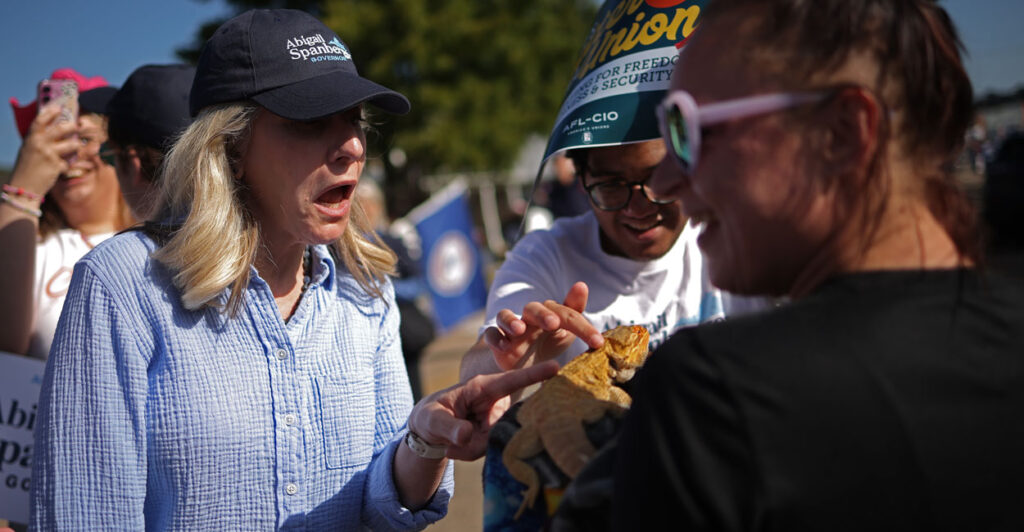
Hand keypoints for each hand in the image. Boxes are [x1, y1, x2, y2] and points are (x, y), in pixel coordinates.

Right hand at [9, 104, 80, 196]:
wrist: (23, 187)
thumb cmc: (26, 167)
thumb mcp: (28, 149)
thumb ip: (38, 139)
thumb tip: (53, 128)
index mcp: (31, 138)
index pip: (41, 119)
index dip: (51, 112)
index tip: (60, 108)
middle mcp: (40, 144)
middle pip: (62, 129)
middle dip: (72, 126)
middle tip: (76, 126)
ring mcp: (49, 155)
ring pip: (72, 144)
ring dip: (76, 146)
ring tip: (75, 147)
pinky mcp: (57, 166)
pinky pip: (70, 161)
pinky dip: (69, 163)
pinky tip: (62, 166)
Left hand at [408, 361, 558, 460]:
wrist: (430, 430)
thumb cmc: (431, 416)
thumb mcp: (432, 420)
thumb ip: (448, 427)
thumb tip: (466, 434)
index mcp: (481, 387)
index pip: (511, 380)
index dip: (534, 374)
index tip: (556, 367)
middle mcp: (496, 402)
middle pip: (505, 422)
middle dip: (481, 437)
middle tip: (454, 440)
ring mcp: (499, 419)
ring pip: (498, 440)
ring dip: (473, 447)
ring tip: (452, 443)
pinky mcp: (499, 434)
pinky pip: (493, 449)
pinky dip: (472, 452)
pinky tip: (458, 447)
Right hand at [483, 281, 603, 370]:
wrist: (526, 363)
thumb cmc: (549, 341)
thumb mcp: (566, 331)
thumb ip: (575, 311)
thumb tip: (582, 284)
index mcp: (551, 313)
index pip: (568, 314)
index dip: (583, 327)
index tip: (598, 343)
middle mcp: (530, 317)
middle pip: (534, 308)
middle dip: (543, 315)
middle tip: (553, 324)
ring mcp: (511, 328)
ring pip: (505, 316)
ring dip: (511, 321)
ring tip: (519, 329)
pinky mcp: (497, 341)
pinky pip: (491, 334)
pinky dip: (495, 338)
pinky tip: (503, 346)